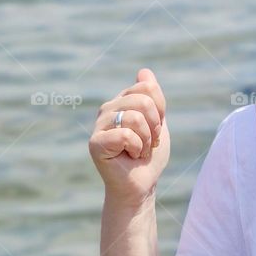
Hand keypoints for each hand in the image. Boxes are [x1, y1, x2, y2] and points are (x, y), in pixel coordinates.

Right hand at [89, 67, 169, 207]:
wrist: (141, 185)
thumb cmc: (149, 156)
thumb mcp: (158, 121)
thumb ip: (152, 97)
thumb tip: (143, 71)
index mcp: (122, 101)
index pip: (147, 87)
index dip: (160, 109)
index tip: (156, 127)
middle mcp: (107, 109)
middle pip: (143, 100)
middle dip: (155, 125)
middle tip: (148, 142)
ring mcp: (99, 125)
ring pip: (135, 117)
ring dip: (146, 139)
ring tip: (139, 151)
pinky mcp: (95, 143)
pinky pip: (126, 135)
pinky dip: (136, 148)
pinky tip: (129, 157)